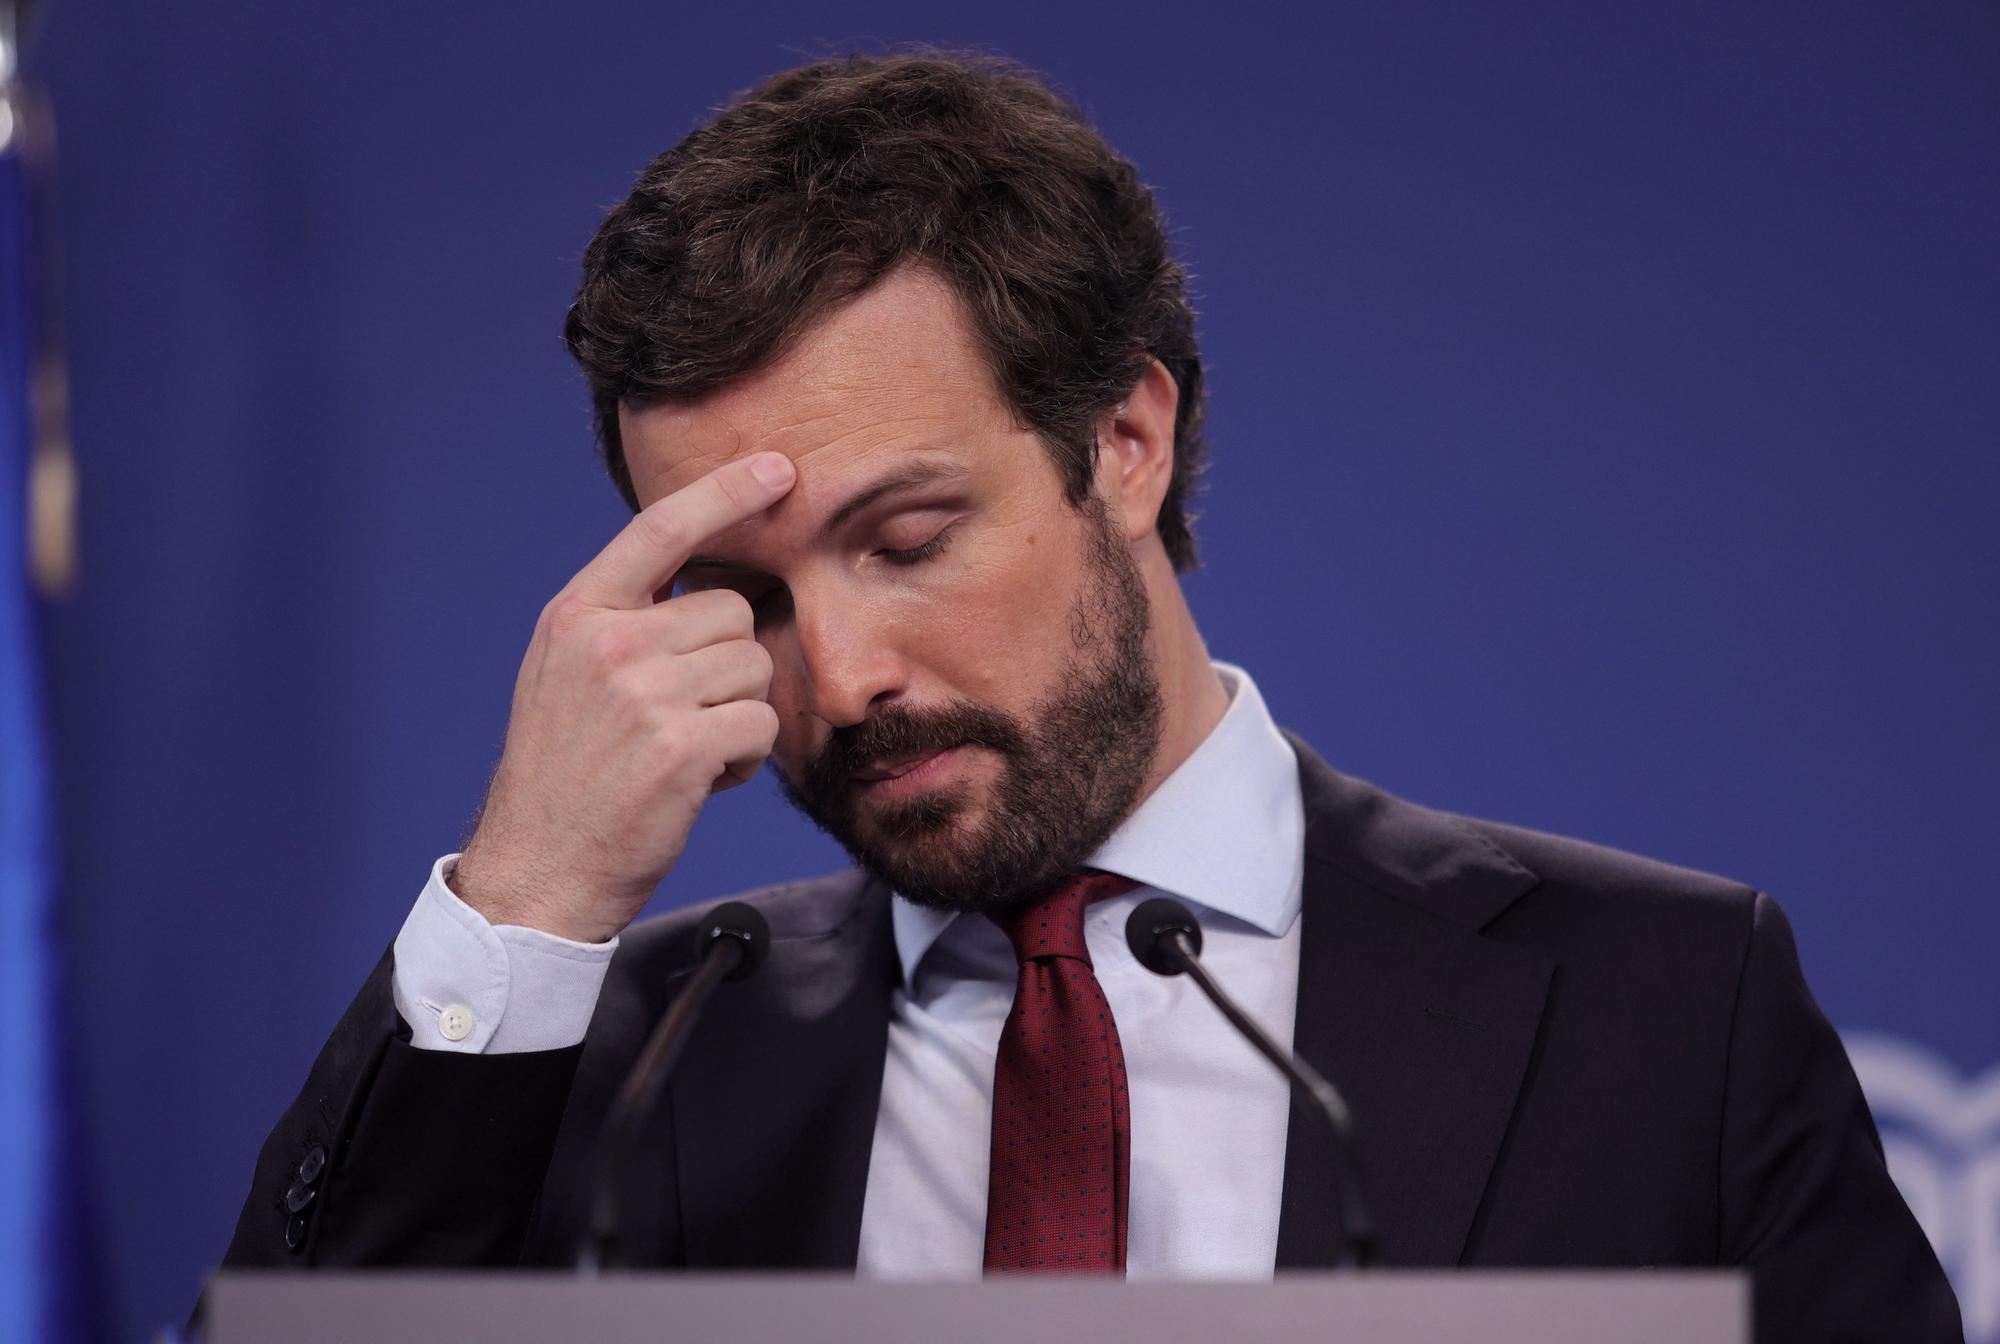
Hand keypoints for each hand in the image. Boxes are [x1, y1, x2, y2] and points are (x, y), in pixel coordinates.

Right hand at [451, 452, 795, 942]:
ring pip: (753, 667)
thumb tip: (715, 585)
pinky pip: (760, 723)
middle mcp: (608, 642)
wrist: (538, 870)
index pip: (660, 528)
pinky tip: (700, 780)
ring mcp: (644, 692)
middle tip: (681, 716)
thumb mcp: (568, 675)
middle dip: (728, 664)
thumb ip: (626, 623)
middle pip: (732, 611)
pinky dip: (744, 757)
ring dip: (737, 714)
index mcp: (577, 615)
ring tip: (684, 751)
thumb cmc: (566, 777)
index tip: (776, 468)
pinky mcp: (681, 745)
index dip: (724, 493)